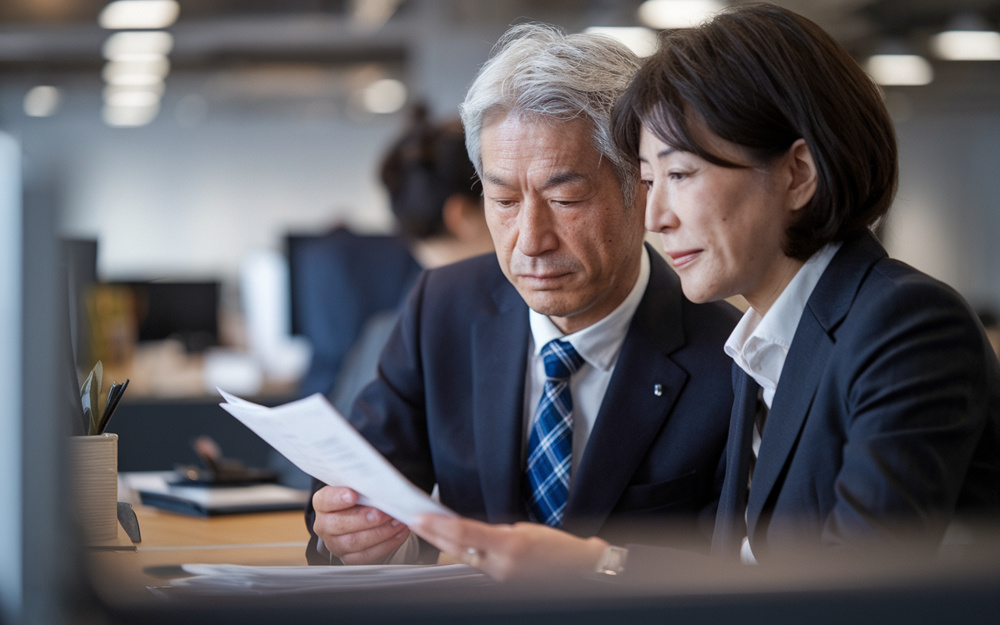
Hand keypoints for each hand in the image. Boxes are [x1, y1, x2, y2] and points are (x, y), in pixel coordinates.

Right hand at [311, 486, 409, 563]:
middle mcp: (325, 525)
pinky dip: (387, 543)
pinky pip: (367, 555)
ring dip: (380, 532)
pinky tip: (399, 532)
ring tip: (397, 521)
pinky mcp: (349, 558)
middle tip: (383, 513)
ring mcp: (336, 544)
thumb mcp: (359, 489)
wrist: (361, 519)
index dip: (338, 498)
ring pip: (354, 542)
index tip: (353, 494)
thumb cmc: (360, 499)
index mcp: (323, 503)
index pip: (325, 500)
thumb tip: (382, 487)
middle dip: (364, 519)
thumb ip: (364, 487)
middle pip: (339, 524)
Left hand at [411, 514, 607, 581]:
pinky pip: (477, 565)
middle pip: (458, 548)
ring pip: (465, 558)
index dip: (438, 525)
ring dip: (445, 543)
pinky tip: (452, 545)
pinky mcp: (503, 583)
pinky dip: (463, 553)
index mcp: (510, 545)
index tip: (419, 517)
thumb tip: (474, 532)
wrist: (579, 571)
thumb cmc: (559, 549)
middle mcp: (502, 565)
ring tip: (428, 529)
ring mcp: (501, 577)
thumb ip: (498, 531)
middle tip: (414, 522)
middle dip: (434, 535)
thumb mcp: (526, 530)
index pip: (464, 532)